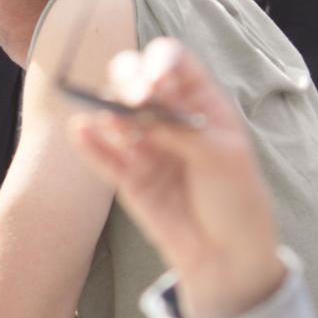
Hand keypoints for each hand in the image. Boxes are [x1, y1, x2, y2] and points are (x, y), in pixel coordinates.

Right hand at [69, 38, 288, 317]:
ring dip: (109, 111)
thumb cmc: (237, 200)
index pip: (175, 64)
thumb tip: (139, 112)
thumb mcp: (222, 158)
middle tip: (133, 99)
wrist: (228, 255)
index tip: (156, 80)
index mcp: (202, 104)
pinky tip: (80, 130)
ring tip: (110, 120)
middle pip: (136, 82)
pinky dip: (89, 142)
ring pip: (115, 115)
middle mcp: (169, 118)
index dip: (160, 62)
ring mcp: (146, 146)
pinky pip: (102, 156)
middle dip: (129, 82)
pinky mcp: (128, 177)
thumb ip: (180, 131)